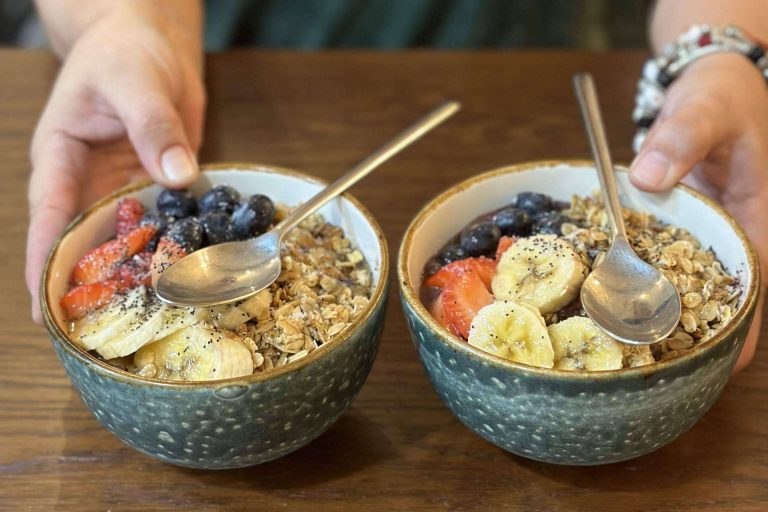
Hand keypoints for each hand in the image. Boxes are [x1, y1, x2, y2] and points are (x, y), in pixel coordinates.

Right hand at [26, 5, 204, 322]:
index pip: (49, 217)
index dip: (47, 264)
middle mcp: (87, 182)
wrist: (150, 43)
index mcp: (61, 157)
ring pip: (122, 240)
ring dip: (133, 275)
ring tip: (146, 320)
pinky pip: (160, 224)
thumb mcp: (135, 80)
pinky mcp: (154, 189)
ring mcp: (121, 189)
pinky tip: (186, 277)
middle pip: (82, 242)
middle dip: (89, 286)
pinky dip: (169, 248)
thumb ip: (154, 126)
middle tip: (100, 335)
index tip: (48, 308)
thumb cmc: (126, 52)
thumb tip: (176, 176)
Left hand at [629, 52, 767, 371]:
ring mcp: (699, 232)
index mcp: (752, 220)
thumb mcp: (707, 109)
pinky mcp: (674, 224)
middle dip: (690, 333)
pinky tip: (608, 290)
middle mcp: (727, 234)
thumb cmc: (722, 97)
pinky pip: (655, 255)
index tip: (724, 367)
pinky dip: (637, 270)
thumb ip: (681, 138)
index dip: (741, 331)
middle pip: (712, 294)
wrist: (708, 84)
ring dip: (658, 308)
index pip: (751, 286)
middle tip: (654, 369)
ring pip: (681, 281)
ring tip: (625, 346)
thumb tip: (646, 176)